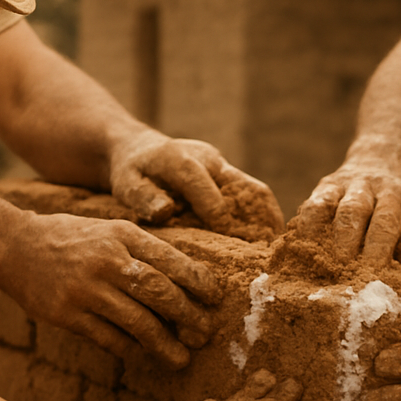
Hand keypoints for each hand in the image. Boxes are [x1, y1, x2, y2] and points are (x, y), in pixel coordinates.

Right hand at [0, 211, 221, 368]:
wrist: (11, 244)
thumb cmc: (71, 239)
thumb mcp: (109, 230)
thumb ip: (143, 250)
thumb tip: (188, 282)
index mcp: (122, 235)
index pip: (172, 261)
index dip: (199, 283)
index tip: (215, 299)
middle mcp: (107, 260)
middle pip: (160, 292)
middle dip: (189, 316)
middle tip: (206, 334)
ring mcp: (86, 290)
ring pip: (138, 321)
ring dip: (165, 344)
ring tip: (182, 358)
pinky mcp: (67, 315)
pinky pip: (109, 338)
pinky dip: (131, 350)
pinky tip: (144, 356)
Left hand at [109, 130, 283, 235]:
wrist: (139, 148)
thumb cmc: (131, 172)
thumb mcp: (125, 183)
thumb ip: (142, 197)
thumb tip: (166, 212)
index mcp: (181, 161)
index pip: (206, 189)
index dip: (218, 215)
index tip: (227, 241)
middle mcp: (209, 159)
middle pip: (245, 188)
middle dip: (258, 221)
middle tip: (266, 252)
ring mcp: (223, 167)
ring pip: (256, 191)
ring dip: (268, 219)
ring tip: (275, 250)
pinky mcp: (229, 175)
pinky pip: (252, 195)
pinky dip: (262, 216)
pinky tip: (266, 241)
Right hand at [294, 138, 400, 266]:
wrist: (388, 154)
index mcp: (397, 196)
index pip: (385, 223)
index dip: (377, 249)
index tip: (372, 275)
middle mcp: (368, 186)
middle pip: (352, 212)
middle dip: (344, 244)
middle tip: (339, 274)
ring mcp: (342, 184)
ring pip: (323, 206)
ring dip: (315, 236)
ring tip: (312, 264)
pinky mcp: (323, 188)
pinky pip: (309, 206)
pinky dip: (303, 229)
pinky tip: (299, 251)